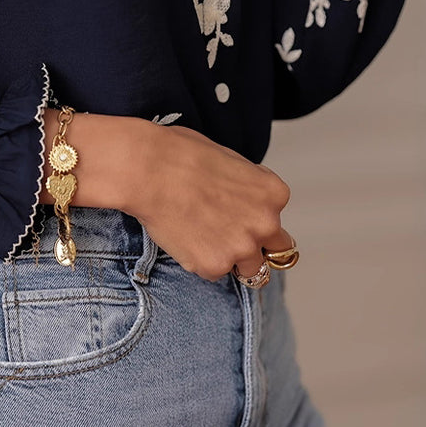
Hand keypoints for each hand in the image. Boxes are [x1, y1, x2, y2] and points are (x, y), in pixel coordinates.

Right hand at [132, 124, 293, 282]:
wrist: (148, 169)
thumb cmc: (181, 154)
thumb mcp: (231, 161)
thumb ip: (248, 187)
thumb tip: (244, 200)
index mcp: (274, 193)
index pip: (277, 218)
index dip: (255, 218)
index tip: (236, 216)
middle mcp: (266, 224)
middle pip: (277, 253)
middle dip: (257, 247)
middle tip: (230, 238)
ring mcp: (241, 248)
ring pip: (249, 270)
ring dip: (231, 258)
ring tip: (201, 237)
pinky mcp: (214, 266)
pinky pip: (212, 272)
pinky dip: (199, 260)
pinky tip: (182, 236)